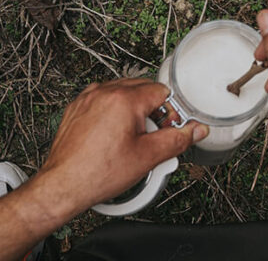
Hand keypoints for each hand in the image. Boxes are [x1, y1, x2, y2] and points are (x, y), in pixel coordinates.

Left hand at [37, 78, 207, 218]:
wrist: (61, 187)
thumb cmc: (96, 174)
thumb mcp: (147, 157)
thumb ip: (177, 139)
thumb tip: (197, 130)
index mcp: (125, 99)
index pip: (162, 92)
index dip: (169, 114)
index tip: (166, 130)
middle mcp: (105, 92)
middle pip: (144, 89)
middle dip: (152, 111)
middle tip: (150, 136)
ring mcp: (89, 98)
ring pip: (123, 92)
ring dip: (133, 109)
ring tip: (130, 136)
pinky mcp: (77, 107)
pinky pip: (104, 98)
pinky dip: (112, 110)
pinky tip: (112, 134)